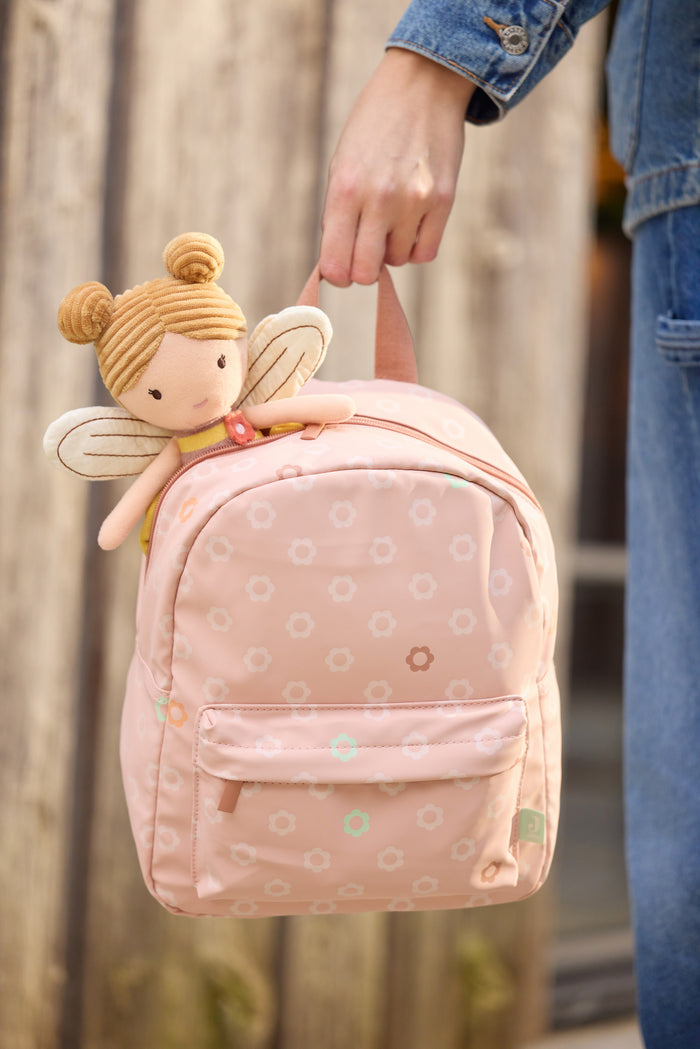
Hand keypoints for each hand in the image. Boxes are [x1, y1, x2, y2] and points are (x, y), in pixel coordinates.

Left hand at [320, 48, 474, 286]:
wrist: (421, 85)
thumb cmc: (374, 127)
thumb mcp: (342, 164)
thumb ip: (338, 214)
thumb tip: (338, 263)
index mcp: (345, 190)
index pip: (335, 264)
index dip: (337, 274)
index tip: (341, 268)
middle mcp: (378, 199)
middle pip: (366, 272)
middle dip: (363, 269)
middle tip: (366, 251)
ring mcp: (414, 201)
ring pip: (397, 261)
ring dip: (391, 249)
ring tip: (392, 218)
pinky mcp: (443, 201)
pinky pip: (425, 253)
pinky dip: (416, 247)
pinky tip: (412, 224)